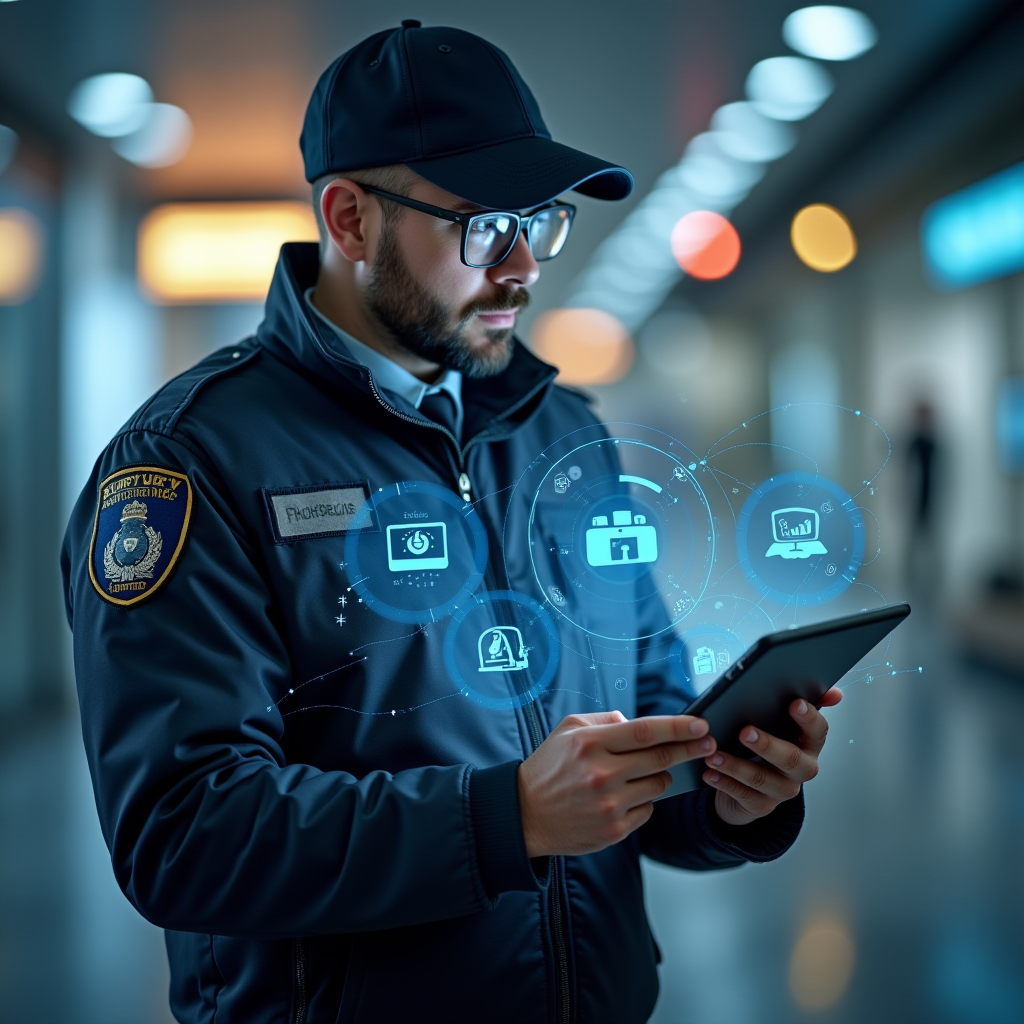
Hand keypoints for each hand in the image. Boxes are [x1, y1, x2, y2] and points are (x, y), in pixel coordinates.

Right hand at [518, 711, 715, 856]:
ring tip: (640, 773)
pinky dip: (643, 800)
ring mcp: (609, 805)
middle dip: (689, 750)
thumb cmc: (548, 767)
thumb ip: (604, 720)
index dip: (678, 728)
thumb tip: (637, 724)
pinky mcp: (613, 830)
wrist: (525, 813)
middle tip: (707, 744)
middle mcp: (601, 774)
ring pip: (658, 786)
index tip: (701, 725)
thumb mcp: (567, 730)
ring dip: (659, 776)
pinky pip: (647, 810)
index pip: (645, 732)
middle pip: (660, 759)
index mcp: (590, 743)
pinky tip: (624, 796)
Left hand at [703, 688, 842, 826]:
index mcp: (810, 745)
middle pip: (790, 758)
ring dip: (735, 765)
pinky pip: (743, 795)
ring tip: (714, 754)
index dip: (809, 718)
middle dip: (767, 744)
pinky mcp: (762, 806)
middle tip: (744, 732)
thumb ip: (803, 705)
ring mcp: (783, 790)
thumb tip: (835, 693)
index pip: (818, 731)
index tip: (794, 703)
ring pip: (760, 779)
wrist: (755, 787)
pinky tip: (710, 773)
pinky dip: (724, 783)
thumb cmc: (770, 746)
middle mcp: (801, 769)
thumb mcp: (783, 725)